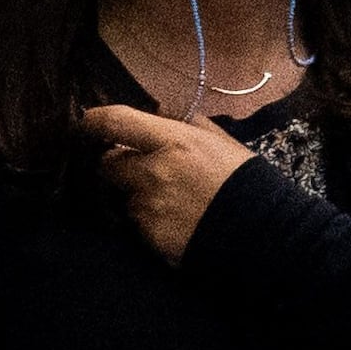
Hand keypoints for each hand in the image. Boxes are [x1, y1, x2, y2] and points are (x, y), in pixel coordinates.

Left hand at [79, 99, 254, 260]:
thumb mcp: (221, 142)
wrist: (264, 234)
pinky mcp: (150, 238)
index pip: (116, 123)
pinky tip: (178, 221)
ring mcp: (149, 208)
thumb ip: (186, 124)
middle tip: (143, 169)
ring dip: (139, 196)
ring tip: (175, 201)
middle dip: (119, 165)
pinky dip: (151, 221)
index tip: (86, 123)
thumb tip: (158, 111)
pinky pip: (139, 224)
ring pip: (125, 197)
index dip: (94, 121)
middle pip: (108, 165)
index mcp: (174, 142)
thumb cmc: (245, 181)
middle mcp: (153, 173)